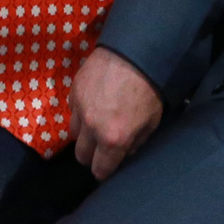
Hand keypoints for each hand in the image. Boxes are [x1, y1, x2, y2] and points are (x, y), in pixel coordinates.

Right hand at [69, 47, 165, 181]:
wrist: (134, 51)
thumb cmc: (149, 88)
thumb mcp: (152, 121)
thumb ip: (136, 142)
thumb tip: (125, 151)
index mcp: (113, 139)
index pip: (99, 170)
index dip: (104, 171)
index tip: (108, 166)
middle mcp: (92, 128)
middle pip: (81, 155)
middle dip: (91, 156)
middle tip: (101, 147)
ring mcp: (79, 108)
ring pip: (73, 134)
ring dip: (84, 134)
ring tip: (96, 123)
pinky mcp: (73, 90)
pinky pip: (72, 111)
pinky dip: (80, 112)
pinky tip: (93, 103)